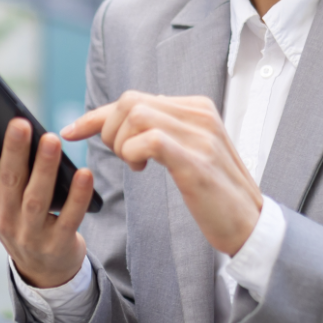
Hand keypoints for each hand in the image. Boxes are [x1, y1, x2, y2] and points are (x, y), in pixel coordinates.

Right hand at [0, 106, 94, 288]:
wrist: (43, 270)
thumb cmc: (18, 219)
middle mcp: (3, 217)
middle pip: (8, 179)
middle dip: (13, 150)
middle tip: (20, 122)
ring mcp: (29, 233)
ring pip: (36, 197)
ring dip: (44, 168)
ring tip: (51, 140)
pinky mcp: (57, 244)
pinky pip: (69, 217)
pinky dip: (77, 196)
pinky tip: (85, 174)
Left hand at [63, 92, 261, 255]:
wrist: (250, 225)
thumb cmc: (216, 194)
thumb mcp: (191, 152)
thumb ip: (166, 131)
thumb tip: (129, 120)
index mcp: (198, 108)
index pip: (136, 98)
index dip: (98, 115)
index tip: (71, 130)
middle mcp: (200, 114)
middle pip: (130, 101)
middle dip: (108, 130)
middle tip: (121, 158)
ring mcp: (200, 135)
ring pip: (135, 116)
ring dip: (120, 143)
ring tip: (135, 165)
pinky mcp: (196, 161)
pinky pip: (149, 140)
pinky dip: (133, 154)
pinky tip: (142, 170)